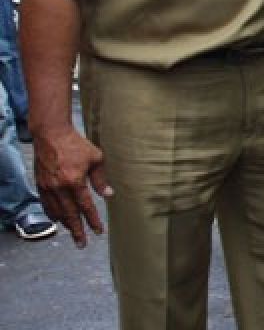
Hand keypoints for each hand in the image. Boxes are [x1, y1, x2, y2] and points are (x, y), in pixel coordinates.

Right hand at [32, 126, 112, 247]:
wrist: (51, 135)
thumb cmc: (76, 144)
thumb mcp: (95, 158)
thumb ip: (101, 179)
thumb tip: (109, 195)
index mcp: (74, 182)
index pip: (86, 206)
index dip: (93, 220)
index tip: (98, 232)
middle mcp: (59, 188)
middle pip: (70, 215)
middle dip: (77, 230)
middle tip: (82, 244)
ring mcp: (47, 187)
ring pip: (57, 212)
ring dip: (66, 224)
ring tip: (73, 233)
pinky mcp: (40, 184)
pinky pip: (46, 205)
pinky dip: (53, 214)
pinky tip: (58, 219)